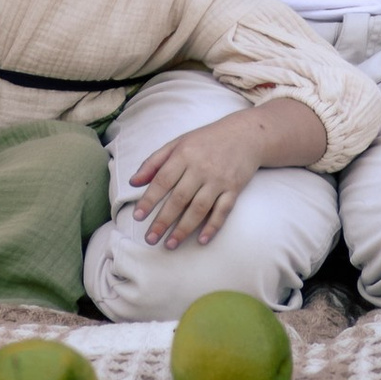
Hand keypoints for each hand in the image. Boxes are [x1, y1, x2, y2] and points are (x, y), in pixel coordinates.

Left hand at [130, 111, 278, 248]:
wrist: (246, 135)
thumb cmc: (206, 140)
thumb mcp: (178, 142)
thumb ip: (154, 161)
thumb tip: (134, 182)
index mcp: (184, 154)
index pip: (163, 180)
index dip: (149, 199)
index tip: (137, 217)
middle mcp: (201, 167)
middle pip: (179, 198)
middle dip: (163, 220)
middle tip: (150, 239)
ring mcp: (219, 179)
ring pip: (199, 208)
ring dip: (184, 229)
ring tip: (170, 244)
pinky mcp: (234, 189)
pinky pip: (223, 211)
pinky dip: (212, 226)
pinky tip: (202, 240)